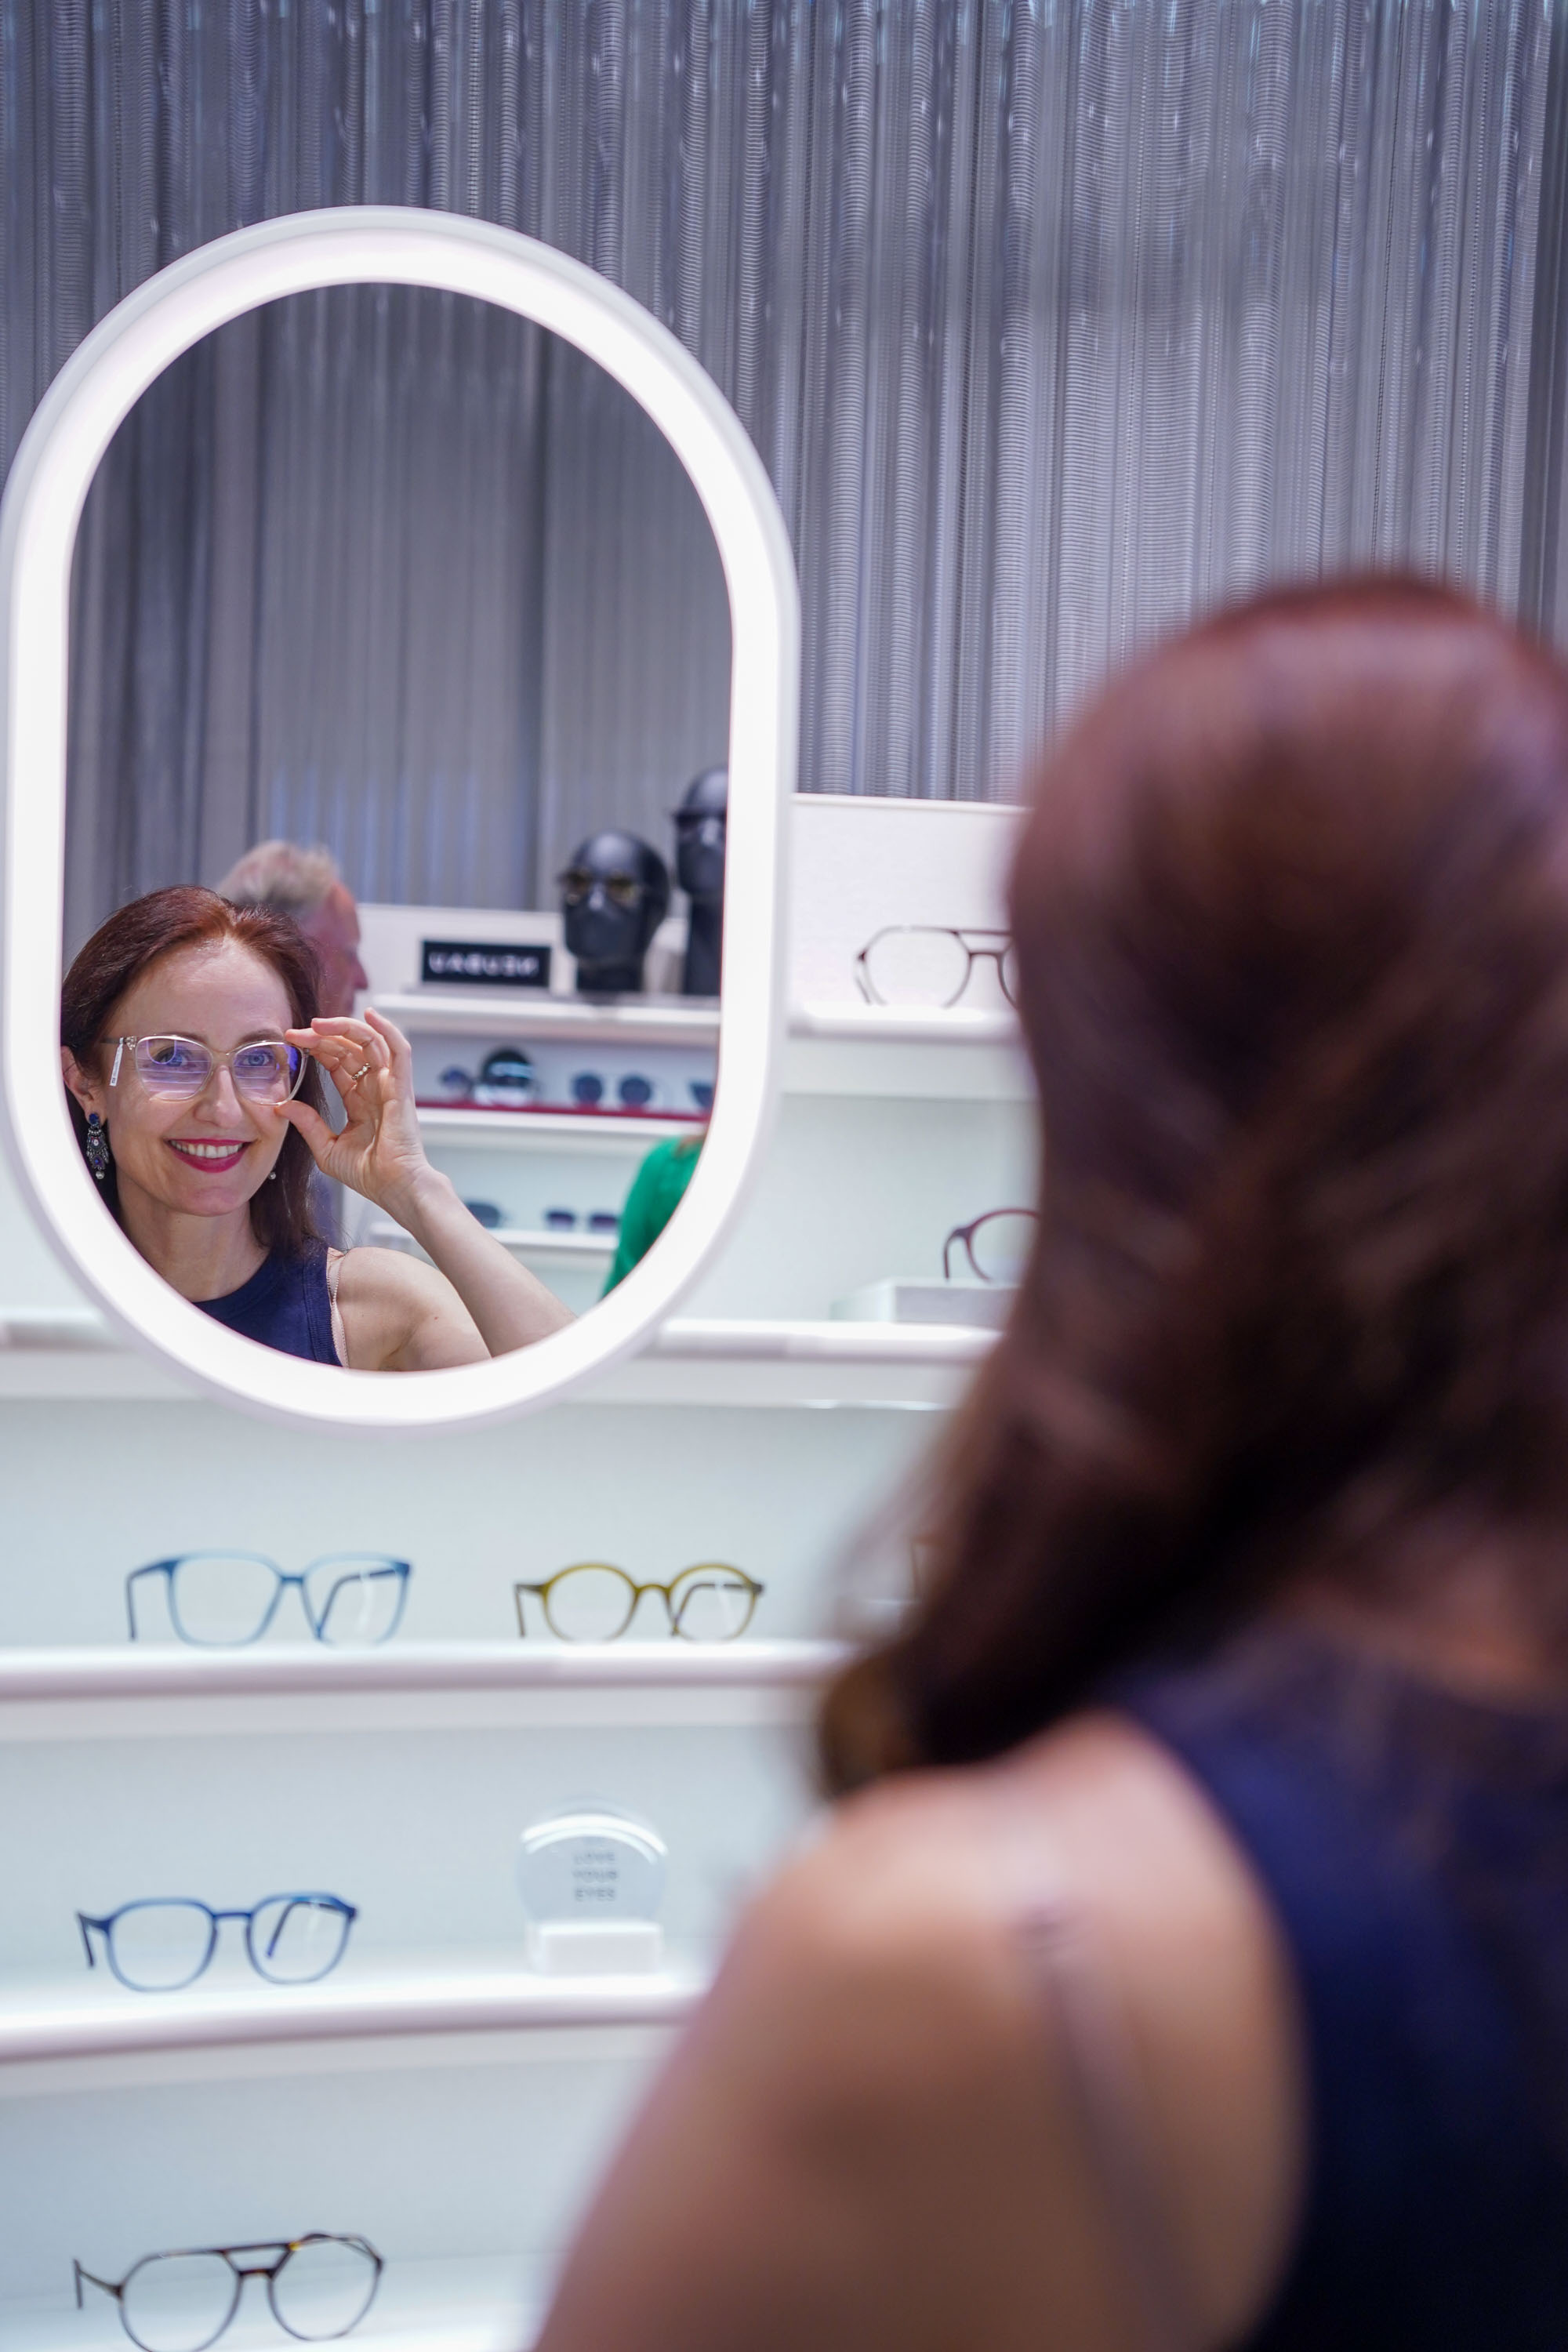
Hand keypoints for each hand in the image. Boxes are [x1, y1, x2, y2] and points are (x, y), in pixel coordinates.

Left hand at [279, 1009, 435, 1218]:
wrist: (395, 1188)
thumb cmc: (370, 1175)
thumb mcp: (326, 1148)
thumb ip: (307, 1124)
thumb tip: (280, 1105)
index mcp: (360, 1100)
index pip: (338, 1062)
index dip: (316, 1048)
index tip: (291, 1042)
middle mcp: (376, 1088)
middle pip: (349, 1048)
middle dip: (321, 1036)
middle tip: (295, 1033)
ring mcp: (390, 1085)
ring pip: (370, 1042)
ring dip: (345, 1028)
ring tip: (317, 1023)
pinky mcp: (401, 1087)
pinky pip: (399, 1050)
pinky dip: (387, 1029)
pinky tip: (369, 1014)